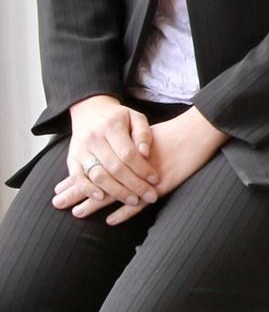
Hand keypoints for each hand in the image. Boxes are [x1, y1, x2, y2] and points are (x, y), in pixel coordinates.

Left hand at [57, 105, 228, 223]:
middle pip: (98, 178)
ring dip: (94, 203)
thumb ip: (131, 148)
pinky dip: (124, 212)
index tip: (60, 185)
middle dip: (76, 191)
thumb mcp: (149, 136)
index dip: (78, 176)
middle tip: (57, 202)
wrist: (201, 129)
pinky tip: (110, 220)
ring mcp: (145, 175)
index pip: (96, 164)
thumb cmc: (178, 132)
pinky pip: (139, 202)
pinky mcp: (161, 184)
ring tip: (77, 213)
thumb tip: (115, 156)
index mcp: (126, 149)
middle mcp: (131, 162)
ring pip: (114, 191)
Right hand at [60, 95, 157, 213]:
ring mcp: (80, 150)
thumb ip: (143, 133)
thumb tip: (145, 153)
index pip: (128, 153)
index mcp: (112, 126)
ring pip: (97, 175)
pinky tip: (101, 198)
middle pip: (114, 168)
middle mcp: (94, 138)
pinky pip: (77, 177)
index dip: (142, 169)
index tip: (155, 180)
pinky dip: (88, 189)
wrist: (89, 111)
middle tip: (149, 196)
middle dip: (133, 185)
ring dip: (115, 191)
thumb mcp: (136, 117)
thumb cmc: (119, 117)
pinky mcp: (71, 159)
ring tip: (132, 200)